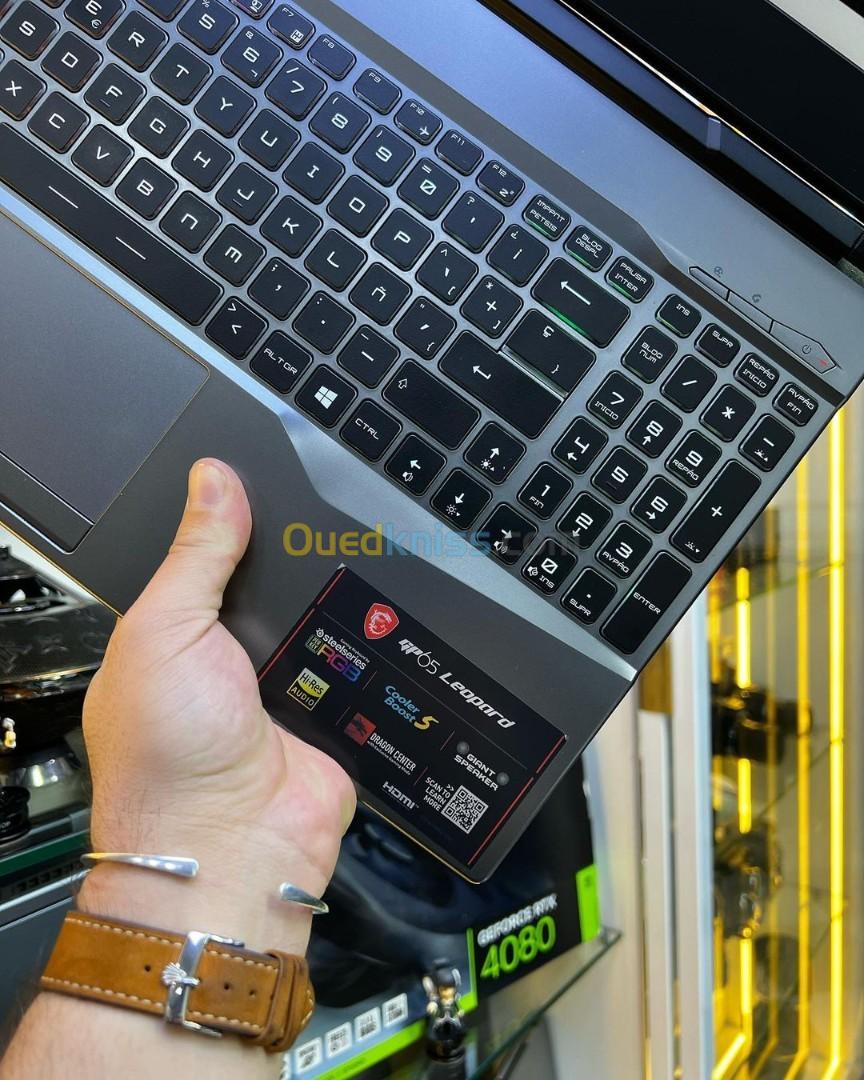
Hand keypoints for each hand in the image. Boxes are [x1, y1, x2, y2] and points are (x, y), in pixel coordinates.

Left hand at [78, 458, 355, 951]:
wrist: (231, 848)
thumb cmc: (168, 760)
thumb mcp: (165, 630)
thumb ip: (194, 555)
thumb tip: (211, 479)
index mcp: (177, 636)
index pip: (213, 558)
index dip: (237, 522)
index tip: (267, 480)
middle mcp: (230, 660)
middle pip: (276, 585)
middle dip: (294, 563)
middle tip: (316, 526)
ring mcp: (282, 687)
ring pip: (322, 617)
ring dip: (334, 603)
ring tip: (349, 564)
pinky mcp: (330, 712)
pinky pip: (358, 664)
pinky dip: (368, 645)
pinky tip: (375, 614)